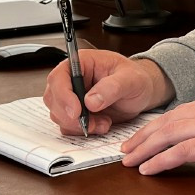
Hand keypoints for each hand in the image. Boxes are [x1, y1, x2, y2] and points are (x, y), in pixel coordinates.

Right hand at [43, 49, 172, 135]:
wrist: (141, 92)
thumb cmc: (136, 78)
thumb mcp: (130, 79)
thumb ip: (112, 87)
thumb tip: (91, 101)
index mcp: (81, 63)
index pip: (59, 77)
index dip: (63, 95)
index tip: (76, 111)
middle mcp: (72, 80)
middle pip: (53, 99)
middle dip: (70, 116)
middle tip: (91, 123)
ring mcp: (72, 97)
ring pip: (59, 115)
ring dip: (79, 124)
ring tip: (104, 122)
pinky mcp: (76, 113)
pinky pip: (68, 126)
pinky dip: (83, 131)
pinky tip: (101, 125)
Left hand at [119, 96, 194, 174]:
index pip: (181, 113)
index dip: (159, 125)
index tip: (146, 135)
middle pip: (168, 121)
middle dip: (144, 135)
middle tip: (127, 148)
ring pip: (168, 134)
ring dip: (145, 148)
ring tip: (130, 160)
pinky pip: (180, 151)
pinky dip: (161, 160)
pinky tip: (149, 169)